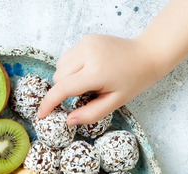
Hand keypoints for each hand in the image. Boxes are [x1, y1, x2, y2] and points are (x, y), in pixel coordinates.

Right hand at [37, 34, 160, 125]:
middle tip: (85, 94)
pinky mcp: (86, 38)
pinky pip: (67, 57)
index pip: (63, 88)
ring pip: (60, 66)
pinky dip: (72, 67)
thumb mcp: (114, 103)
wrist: (147, 54)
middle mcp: (88, 53)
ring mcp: (86, 43)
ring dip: (67, 78)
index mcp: (96, 72)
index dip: (49, 103)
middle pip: (59, 77)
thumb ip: (90, 114)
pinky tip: (88, 69)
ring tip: (87, 81)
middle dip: (65, 89)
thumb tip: (68, 121)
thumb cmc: (133, 80)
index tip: (41, 114)